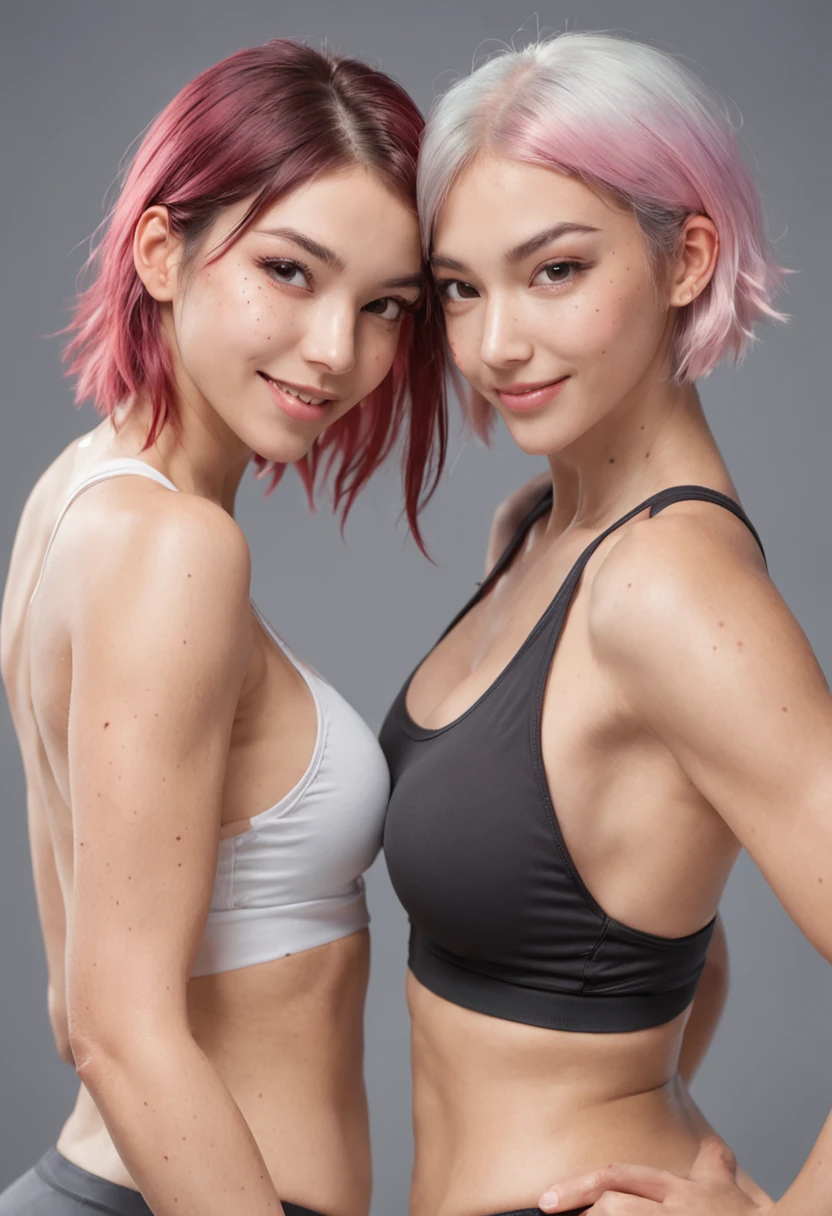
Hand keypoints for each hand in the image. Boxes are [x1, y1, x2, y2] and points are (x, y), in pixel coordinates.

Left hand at [538, 1136, 775, 1213]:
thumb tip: (712, 1146)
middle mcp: (674, 1212)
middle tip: (547, 1210)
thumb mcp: (728, 1189)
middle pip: (615, 1203)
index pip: (621, 1176)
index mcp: (677, 1191)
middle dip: (581, 1208)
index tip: (546, 1199)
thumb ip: (713, 1165)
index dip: (581, 1184)